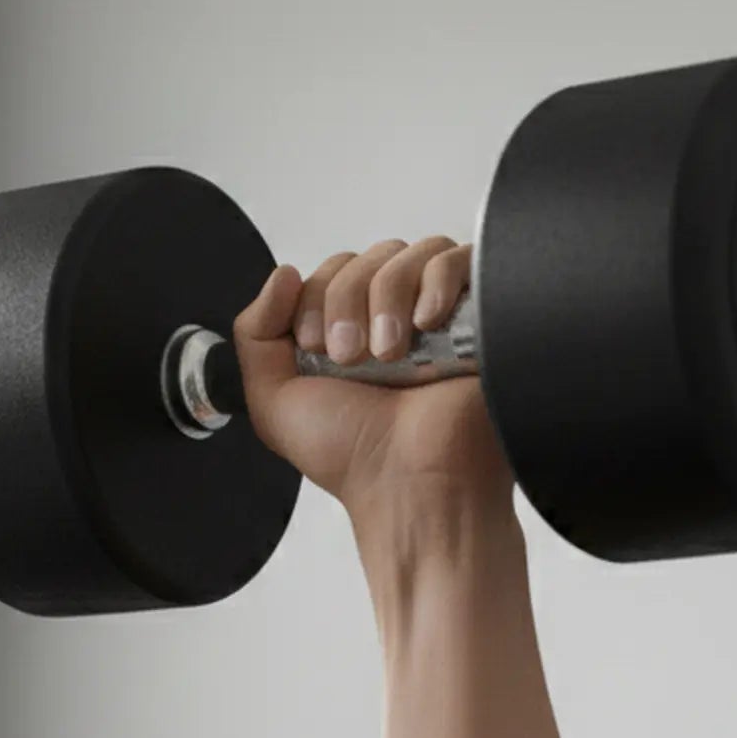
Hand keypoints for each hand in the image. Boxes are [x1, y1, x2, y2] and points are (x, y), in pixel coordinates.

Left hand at [232, 237, 514, 527]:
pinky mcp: (480, 312)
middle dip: (347, 300)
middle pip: (367, 257)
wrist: (410, 483)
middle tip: (352, 359)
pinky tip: (427, 323)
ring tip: (390, 354)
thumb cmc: (351, 455)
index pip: (330, 271)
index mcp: (347, 332)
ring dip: (386, 297)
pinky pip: (459, 259)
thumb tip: (283, 273)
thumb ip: (256, 334)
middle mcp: (392, 319)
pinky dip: (436, 282)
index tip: (315, 349)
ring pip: (409, 253)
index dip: (315, 298)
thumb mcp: (274, 401)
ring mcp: (438, 314)